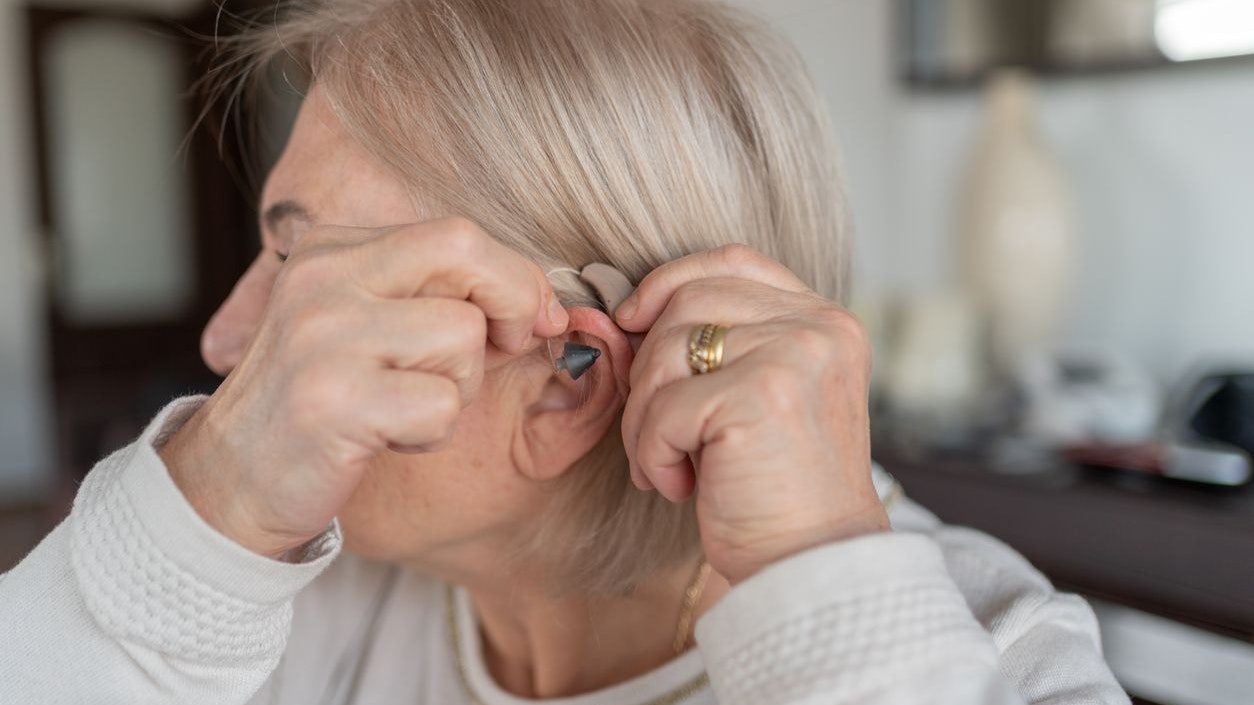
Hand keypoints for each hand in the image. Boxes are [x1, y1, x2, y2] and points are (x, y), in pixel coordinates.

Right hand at [160, 218, 567, 558]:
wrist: (232, 482)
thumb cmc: (323, 405)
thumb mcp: (370, 328)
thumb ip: (442, 299)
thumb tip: (549, 307)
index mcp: (331, 249)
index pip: (457, 232)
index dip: (514, 277)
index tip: (534, 318)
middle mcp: (321, 277)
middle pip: (466, 254)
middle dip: (513, 304)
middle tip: (505, 347)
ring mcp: (323, 336)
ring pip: (463, 337)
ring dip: (459, 386)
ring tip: (407, 405)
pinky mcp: (333, 400)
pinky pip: (441, 405)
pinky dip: (432, 432)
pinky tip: (386, 437)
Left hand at [617, 245, 888, 584]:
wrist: (812, 567)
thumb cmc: (776, 490)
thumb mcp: (758, 398)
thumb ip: (718, 345)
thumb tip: (615, 316)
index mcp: (825, 321)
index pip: (731, 262)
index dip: (669, 282)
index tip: (632, 321)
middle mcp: (818, 328)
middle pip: (688, 301)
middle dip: (647, 365)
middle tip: (653, 428)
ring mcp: (793, 356)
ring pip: (667, 351)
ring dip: (644, 416)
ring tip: (666, 464)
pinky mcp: (759, 396)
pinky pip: (662, 407)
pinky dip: (652, 453)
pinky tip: (680, 486)